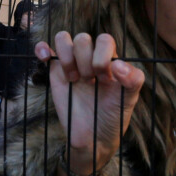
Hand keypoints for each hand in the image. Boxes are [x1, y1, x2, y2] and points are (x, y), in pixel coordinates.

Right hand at [34, 32, 144, 175]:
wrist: (94, 137)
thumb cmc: (114, 115)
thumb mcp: (130, 99)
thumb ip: (134, 80)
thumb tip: (119, 65)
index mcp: (109, 59)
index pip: (104, 40)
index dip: (102, 56)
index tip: (104, 80)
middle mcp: (90, 58)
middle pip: (82, 39)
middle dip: (85, 61)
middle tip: (90, 82)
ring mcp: (72, 63)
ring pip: (63, 39)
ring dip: (67, 57)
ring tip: (74, 79)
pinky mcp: (56, 72)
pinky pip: (46, 50)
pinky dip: (42, 48)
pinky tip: (45, 58)